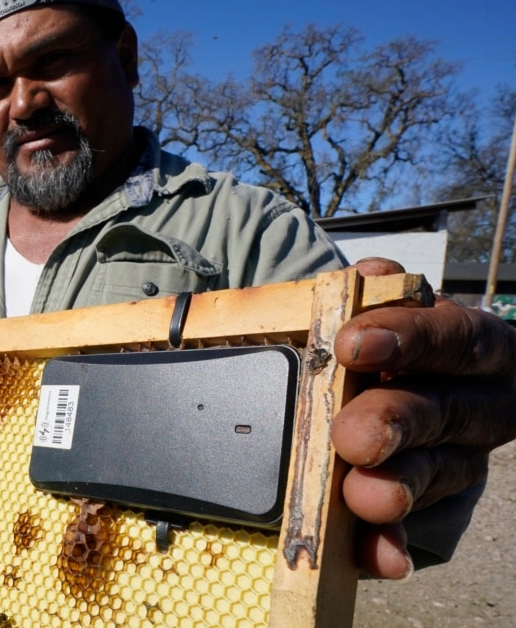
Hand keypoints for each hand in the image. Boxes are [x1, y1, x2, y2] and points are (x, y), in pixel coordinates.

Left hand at [332, 258, 515, 578]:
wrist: (368, 374)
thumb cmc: (374, 336)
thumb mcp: (373, 306)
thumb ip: (370, 293)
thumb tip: (372, 275)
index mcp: (471, 345)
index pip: (454, 337)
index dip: (410, 338)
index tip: (352, 342)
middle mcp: (479, 403)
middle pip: (444, 410)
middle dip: (396, 421)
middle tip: (352, 436)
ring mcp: (459, 457)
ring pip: (436, 472)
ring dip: (398, 486)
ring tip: (364, 497)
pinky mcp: (428, 504)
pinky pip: (413, 529)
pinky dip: (391, 543)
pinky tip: (381, 557)